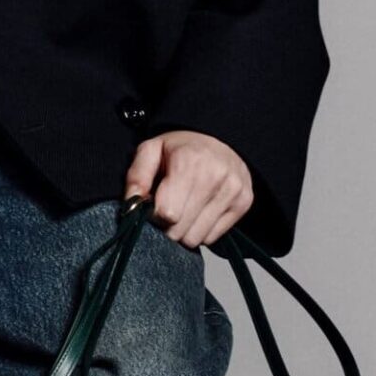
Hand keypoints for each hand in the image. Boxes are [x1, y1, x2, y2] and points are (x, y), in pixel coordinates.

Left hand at [123, 129, 252, 249]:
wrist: (221, 137)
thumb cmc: (182, 148)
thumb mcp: (151, 151)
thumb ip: (136, 177)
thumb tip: (132, 207)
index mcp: (189, 163)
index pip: (167, 214)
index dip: (154, 215)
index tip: (154, 205)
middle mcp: (215, 178)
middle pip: (180, 231)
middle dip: (167, 226)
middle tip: (168, 209)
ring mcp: (233, 191)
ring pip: (195, 238)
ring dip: (184, 230)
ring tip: (184, 209)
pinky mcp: (244, 203)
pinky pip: (212, 238)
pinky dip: (201, 230)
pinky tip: (200, 211)